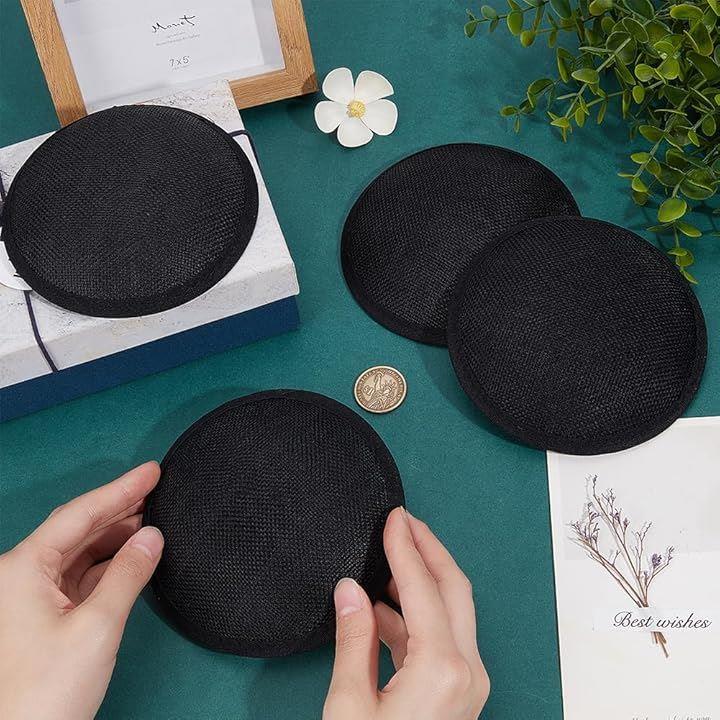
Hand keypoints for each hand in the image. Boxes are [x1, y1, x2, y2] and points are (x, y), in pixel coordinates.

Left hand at [0, 462, 163, 719]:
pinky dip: (106, 566)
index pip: (79, 514)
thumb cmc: (43, 694)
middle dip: (118, 511)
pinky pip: (76, 578)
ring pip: (76, 553)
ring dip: (114, 539)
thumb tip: (151, 537)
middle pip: (76, 530)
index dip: (120, 489)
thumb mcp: (97, 626)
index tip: (151, 471)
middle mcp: (18, 577)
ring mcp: (25, 598)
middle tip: (156, 491)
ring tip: (150, 523)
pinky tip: (131, 558)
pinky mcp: (38, 618)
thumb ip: (128, 574)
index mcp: (21, 569)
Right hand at [323, 507, 488, 719]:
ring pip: (452, 610)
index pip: (422, 587)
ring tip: (391, 557)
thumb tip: (349, 590)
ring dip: (423, 579)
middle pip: (453, 588)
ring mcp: (468, 684)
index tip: (393, 518)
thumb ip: (352, 640)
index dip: (404, 546)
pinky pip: (443, 638)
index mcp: (441, 669)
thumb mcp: (349, 705)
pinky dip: (416, 615)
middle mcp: (466, 672)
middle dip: (428, 548)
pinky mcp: (459, 694)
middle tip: (404, 522)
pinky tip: (384, 607)